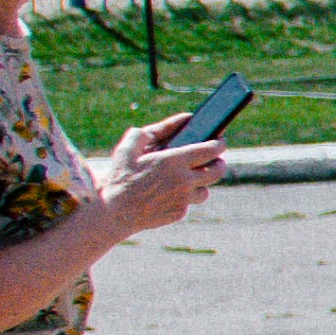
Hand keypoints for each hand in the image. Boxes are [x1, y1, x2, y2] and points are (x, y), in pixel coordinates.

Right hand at [93, 121, 224, 236]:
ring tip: (194, 178)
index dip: (219, 144)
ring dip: (203, 183)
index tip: (221, 141)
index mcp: (174, 161)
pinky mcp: (180, 212)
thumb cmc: (120, 177)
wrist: (114, 213)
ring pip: (206, 189)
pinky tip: (175, 193)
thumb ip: (149, 133)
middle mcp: (184, 180)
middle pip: (217, 171)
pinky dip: (185, 197)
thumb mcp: (128, 149)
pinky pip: (189, 203)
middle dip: (219, 163)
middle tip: (216, 160)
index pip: (210, 150)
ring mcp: (184, 198)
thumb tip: (176, 122)